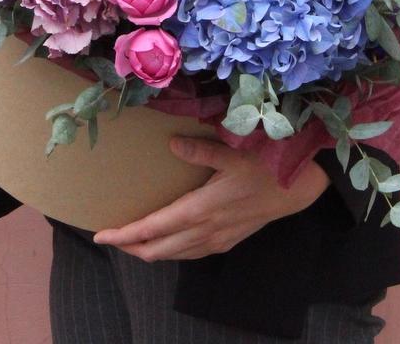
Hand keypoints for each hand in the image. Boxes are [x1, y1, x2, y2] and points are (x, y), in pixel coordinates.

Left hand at [92, 136, 330, 260]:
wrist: (299, 188)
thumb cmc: (266, 166)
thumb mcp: (234, 151)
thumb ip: (202, 149)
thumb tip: (172, 143)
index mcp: (201, 209)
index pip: (154, 228)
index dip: (125, 234)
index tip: (101, 235)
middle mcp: (205, 230)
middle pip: (158, 250)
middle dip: (130, 247)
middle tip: (109, 238)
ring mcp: (217, 240)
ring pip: (174, 255)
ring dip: (150, 251)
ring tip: (131, 241)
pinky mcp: (227, 241)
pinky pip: (191, 254)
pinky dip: (171, 251)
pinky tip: (168, 243)